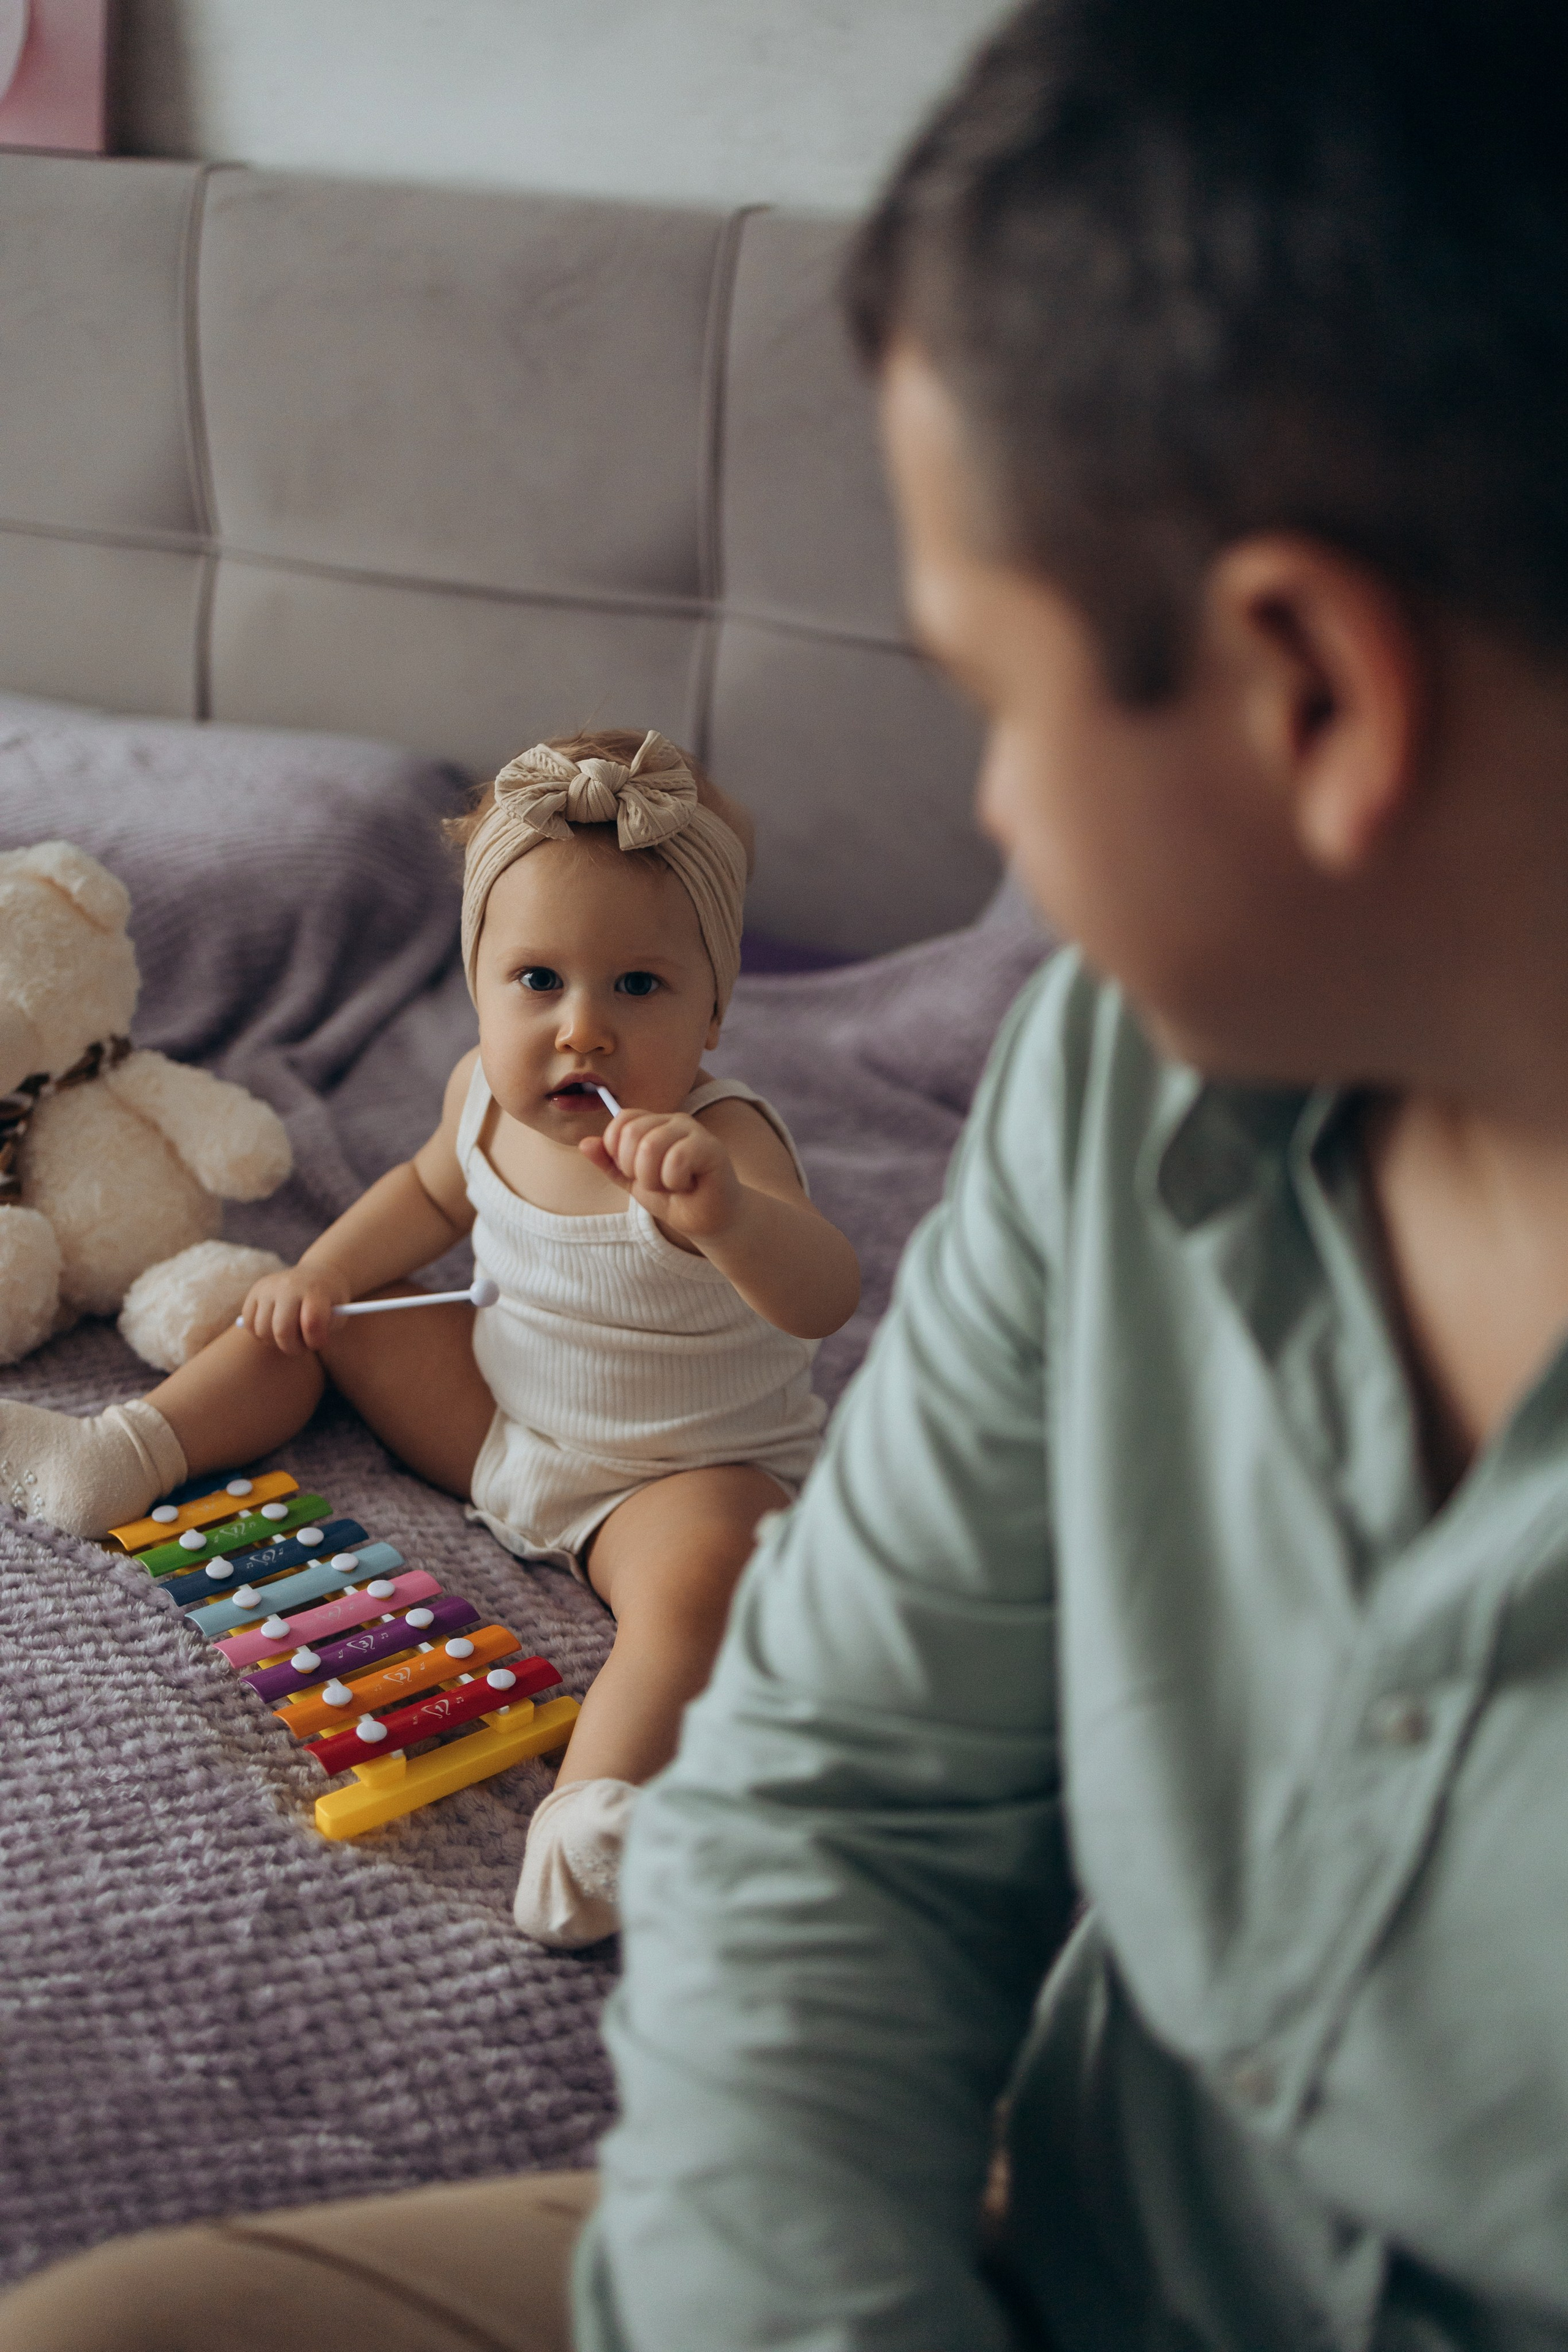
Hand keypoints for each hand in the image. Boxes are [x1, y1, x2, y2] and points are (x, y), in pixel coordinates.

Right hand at [238, 1262, 349, 1353]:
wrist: (317, 1274)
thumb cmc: (329, 1301)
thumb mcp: (339, 1313)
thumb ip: (328, 1329)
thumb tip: (312, 1341)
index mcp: (315, 1290)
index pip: (311, 1323)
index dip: (315, 1341)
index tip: (319, 1343)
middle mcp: (288, 1286)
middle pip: (282, 1330)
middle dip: (293, 1348)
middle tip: (301, 1348)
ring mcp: (268, 1287)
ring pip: (262, 1331)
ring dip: (276, 1343)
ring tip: (290, 1337)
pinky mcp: (255, 1291)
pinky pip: (249, 1324)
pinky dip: (260, 1334)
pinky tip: (275, 1329)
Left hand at [583, 1109, 742, 1241]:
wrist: (707, 1222)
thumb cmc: (674, 1198)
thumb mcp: (633, 1182)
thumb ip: (609, 1163)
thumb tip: (584, 1143)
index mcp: (654, 1124)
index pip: (622, 1120)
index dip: (617, 1151)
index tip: (635, 1173)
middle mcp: (674, 1121)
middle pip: (632, 1132)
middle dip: (635, 1169)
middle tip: (656, 1182)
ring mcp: (694, 1131)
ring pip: (651, 1145)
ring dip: (654, 1178)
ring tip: (672, 1185)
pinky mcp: (711, 1147)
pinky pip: (676, 1158)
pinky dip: (674, 1181)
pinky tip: (688, 1185)